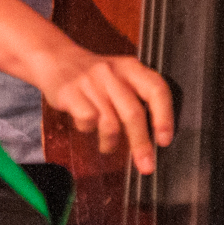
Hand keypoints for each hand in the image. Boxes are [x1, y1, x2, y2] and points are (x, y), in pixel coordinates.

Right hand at [38, 41, 173, 174]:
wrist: (58, 58)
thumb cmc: (96, 76)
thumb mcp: (122, 77)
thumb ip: (139, 98)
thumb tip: (158, 135)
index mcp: (131, 67)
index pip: (156, 88)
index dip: (164, 116)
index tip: (164, 140)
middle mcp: (113, 72)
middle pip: (133, 113)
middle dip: (141, 144)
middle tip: (146, 166)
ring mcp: (91, 82)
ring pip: (110, 122)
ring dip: (111, 142)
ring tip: (108, 145)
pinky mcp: (70, 92)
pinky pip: (87, 121)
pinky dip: (88, 130)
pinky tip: (87, 126)